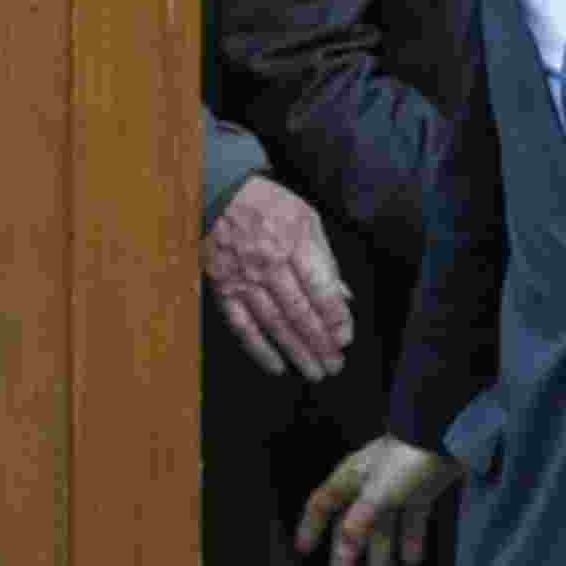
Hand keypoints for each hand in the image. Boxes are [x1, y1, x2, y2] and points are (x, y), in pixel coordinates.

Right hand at [204, 174, 353, 380]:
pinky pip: (242, 326)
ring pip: (274, 325)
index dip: (335, 318)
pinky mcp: (224, 289)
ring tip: (315, 372)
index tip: (345, 339)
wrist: (220, 193)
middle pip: (299, 313)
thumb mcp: (307, 218)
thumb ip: (325, 258)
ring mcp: (244, 279)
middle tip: (335, 366)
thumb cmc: (270, 204)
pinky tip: (276, 366)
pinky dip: (259, 349)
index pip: (320, 289)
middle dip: (320, 344)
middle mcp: (269, 264)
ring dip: (296, 352)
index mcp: (294, 242)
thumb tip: (343, 295)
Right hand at [296, 435, 463, 565]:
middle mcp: (371, 481)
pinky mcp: (421, 487)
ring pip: (382, 525)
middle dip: (346, 553)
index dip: (312, 525)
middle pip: (352, 522)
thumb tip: (345, 542)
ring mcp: (397, 484)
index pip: (323, 502)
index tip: (304, 549)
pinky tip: (412, 559)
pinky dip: (410, 538)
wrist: (447, 435)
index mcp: (353, 476)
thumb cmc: (408, 457)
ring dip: (380, 552)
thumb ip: (363, 516)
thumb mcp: (381, 489)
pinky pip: (410, 518)